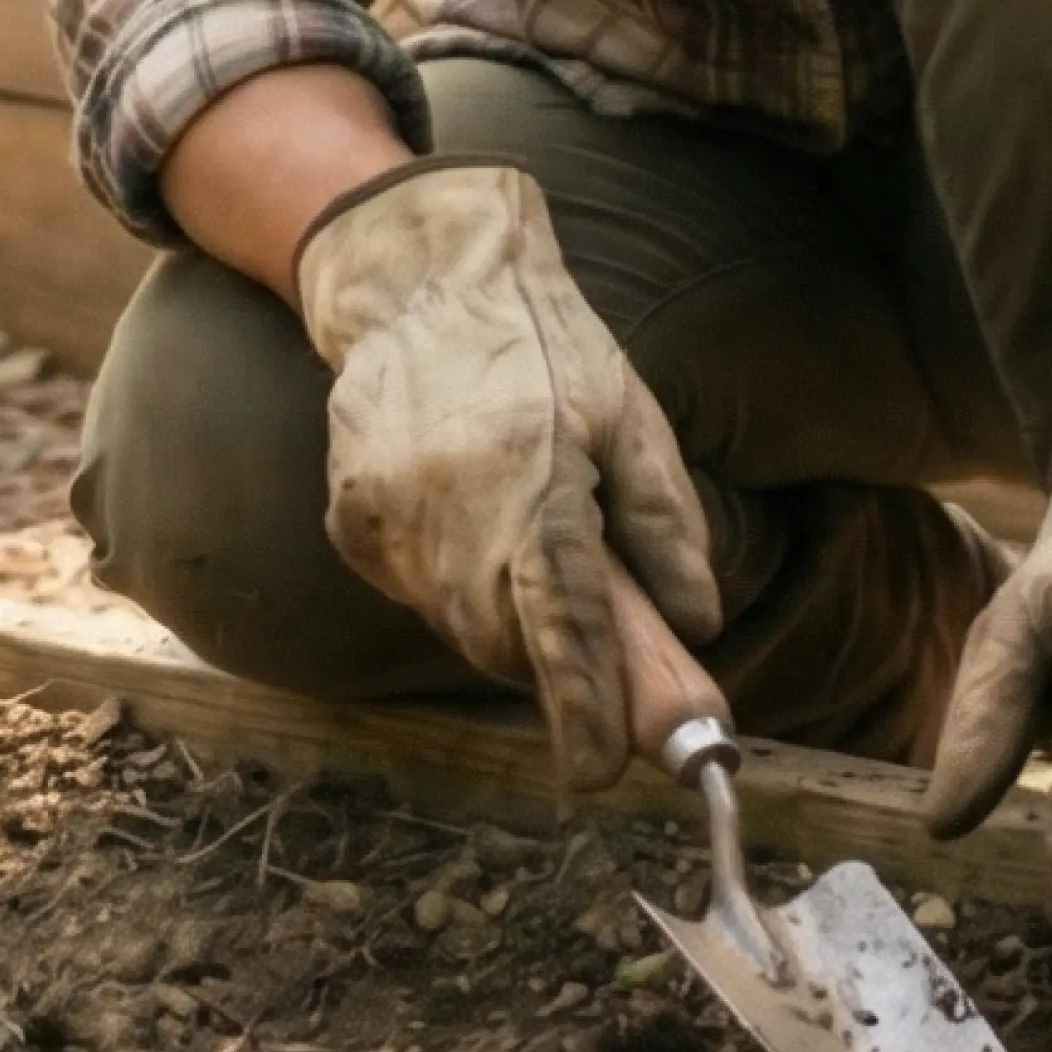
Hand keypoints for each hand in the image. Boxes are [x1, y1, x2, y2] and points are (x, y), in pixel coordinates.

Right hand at [295, 160, 720, 789]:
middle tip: (602, 673)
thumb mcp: (631, 414)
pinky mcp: (351, 525)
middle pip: (507, 647)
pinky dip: (460, 592)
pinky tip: (480, 529)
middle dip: (558, 673)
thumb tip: (700, 624)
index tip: (601, 772)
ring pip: (460, 628)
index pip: (564, 624)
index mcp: (539, 481)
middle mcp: (452, 512)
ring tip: (537, 555)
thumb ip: (666, 525)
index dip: (585, 707)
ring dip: (510, 631)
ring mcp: (388, 523)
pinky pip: (419, 594)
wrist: (420, 280)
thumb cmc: (545, 344)